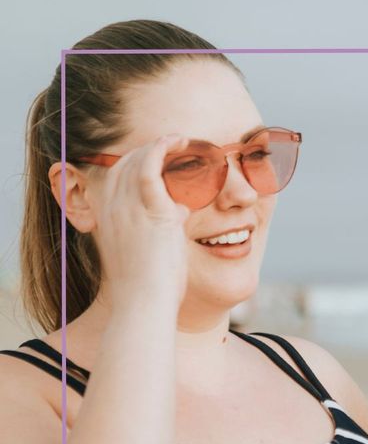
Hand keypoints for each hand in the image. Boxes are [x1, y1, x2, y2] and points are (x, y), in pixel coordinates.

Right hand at [91, 134, 190, 307]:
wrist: (144, 302)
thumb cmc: (151, 286)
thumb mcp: (150, 248)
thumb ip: (160, 224)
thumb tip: (182, 209)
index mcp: (108, 217)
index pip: (116, 176)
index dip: (137, 162)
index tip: (160, 157)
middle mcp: (112, 207)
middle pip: (124, 163)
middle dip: (150, 150)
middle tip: (176, 145)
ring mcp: (127, 207)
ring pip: (137, 160)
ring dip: (161, 145)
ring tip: (183, 141)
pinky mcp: (148, 209)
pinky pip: (150, 166)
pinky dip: (163, 148)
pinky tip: (180, 141)